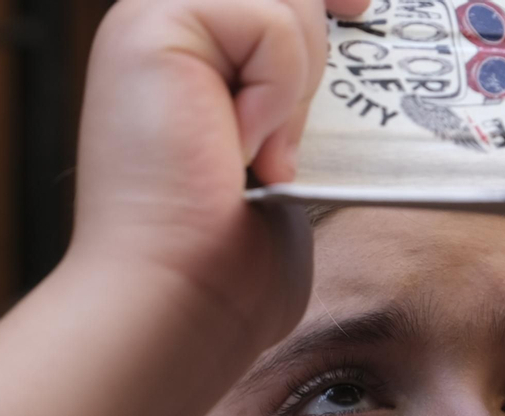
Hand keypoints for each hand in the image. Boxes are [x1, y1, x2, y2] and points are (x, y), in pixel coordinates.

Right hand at [68, 0, 369, 351]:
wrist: (178, 297)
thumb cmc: (224, 256)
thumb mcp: (275, 148)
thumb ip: (290, 87)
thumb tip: (343, 50)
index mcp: (177, 50)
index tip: (358, 8)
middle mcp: (156, 24)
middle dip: (314, 39)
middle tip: (285, 135)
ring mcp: (146, 19)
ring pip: (282, 0)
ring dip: (295, 82)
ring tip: (256, 154)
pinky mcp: (150, 26)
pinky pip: (266, 23)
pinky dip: (276, 92)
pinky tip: (238, 148)